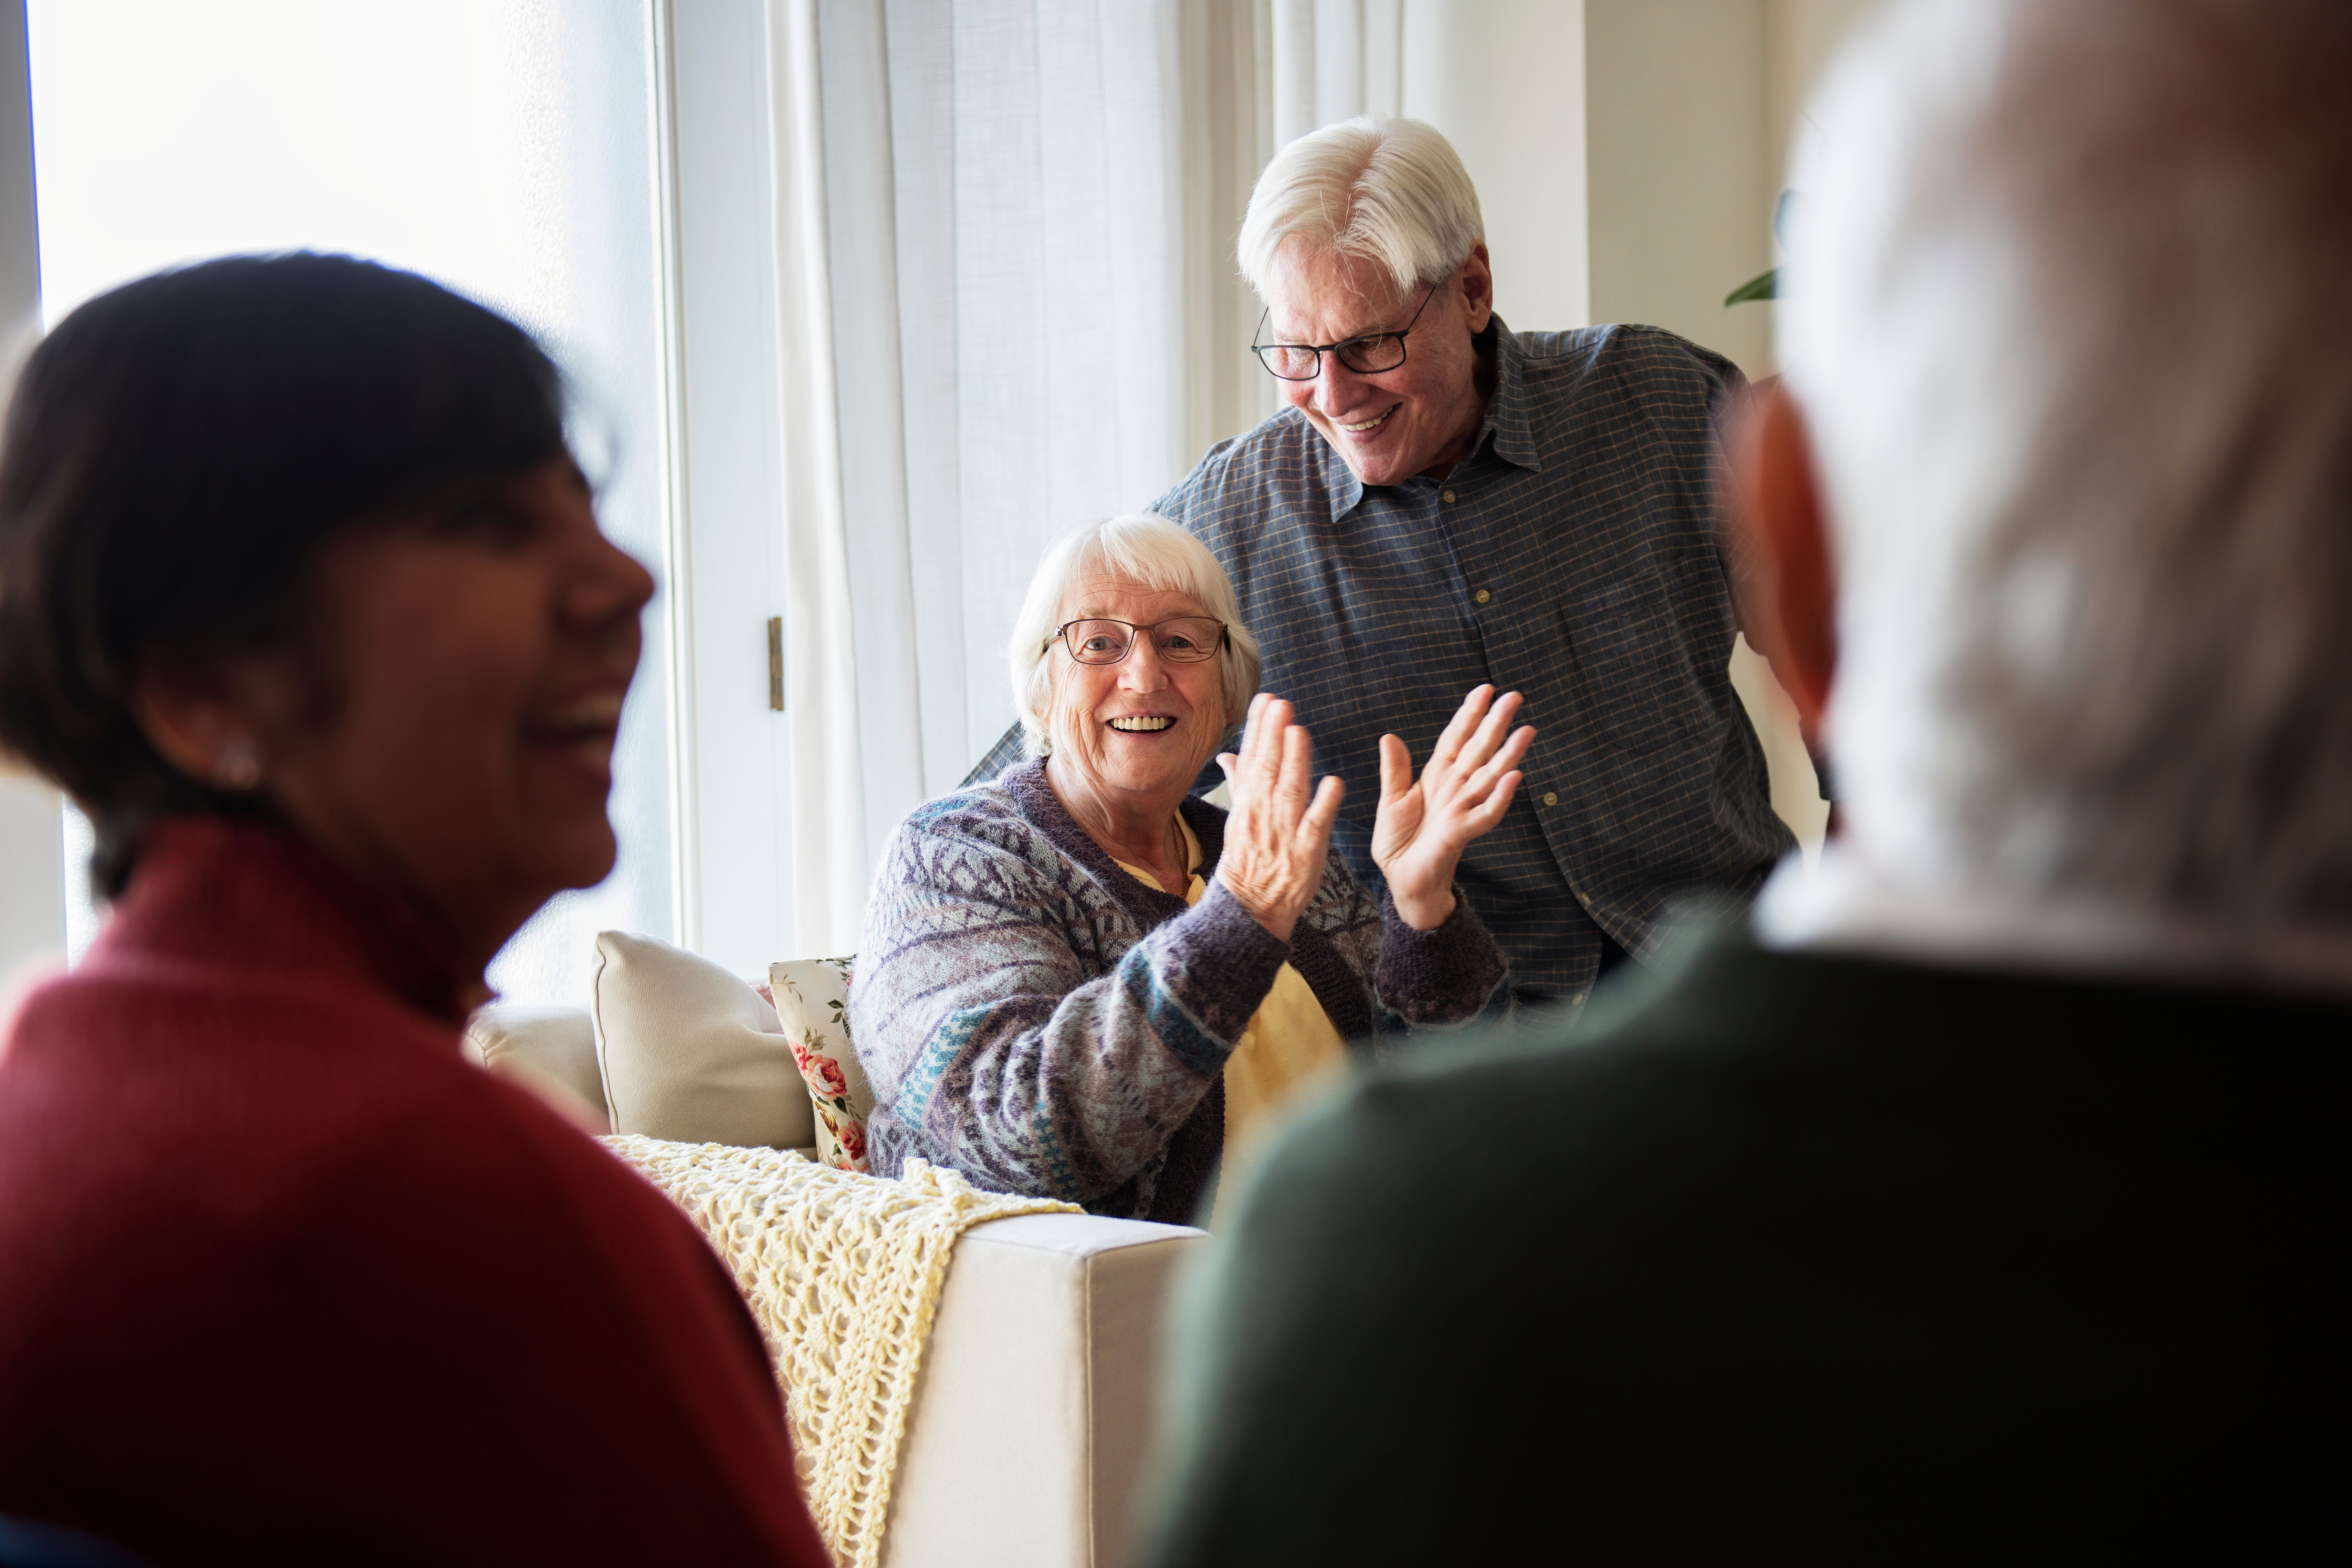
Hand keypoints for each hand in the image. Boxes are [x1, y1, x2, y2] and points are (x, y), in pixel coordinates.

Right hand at [1214, 694, 1344, 942]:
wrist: (1250, 908)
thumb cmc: (1248, 861)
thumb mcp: (1238, 820)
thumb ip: (1239, 784)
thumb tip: (1229, 754)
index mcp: (1248, 804)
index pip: (1253, 759)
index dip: (1259, 729)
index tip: (1266, 700)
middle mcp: (1263, 814)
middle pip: (1268, 769)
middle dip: (1273, 736)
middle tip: (1282, 704)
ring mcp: (1284, 833)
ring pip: (1289, 792)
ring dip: (1295, 761)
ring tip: (1299, 732)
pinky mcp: (1305, 852)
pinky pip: (1315, 825)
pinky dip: (1324, 805)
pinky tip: (1334, 783)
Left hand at [1372, 685, 1533, 929]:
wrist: (1401, 880)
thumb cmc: (1399, 843)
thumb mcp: (1390, 801)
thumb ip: (1394, 770)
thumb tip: (1389, 736)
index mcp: (1437, 777)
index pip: (1456, 739)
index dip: (1469, 715)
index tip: (1483, 689)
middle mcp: (1454, 789)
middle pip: (1479, 750)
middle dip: (1496, 724)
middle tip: (1515, 696)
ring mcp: (1461, 810)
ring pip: (1490, 776)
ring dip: (1509, 754)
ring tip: (1526, 730)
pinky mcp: (1461, 833)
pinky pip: (1485, 814)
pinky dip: (1499, 797)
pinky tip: (1513, 778)